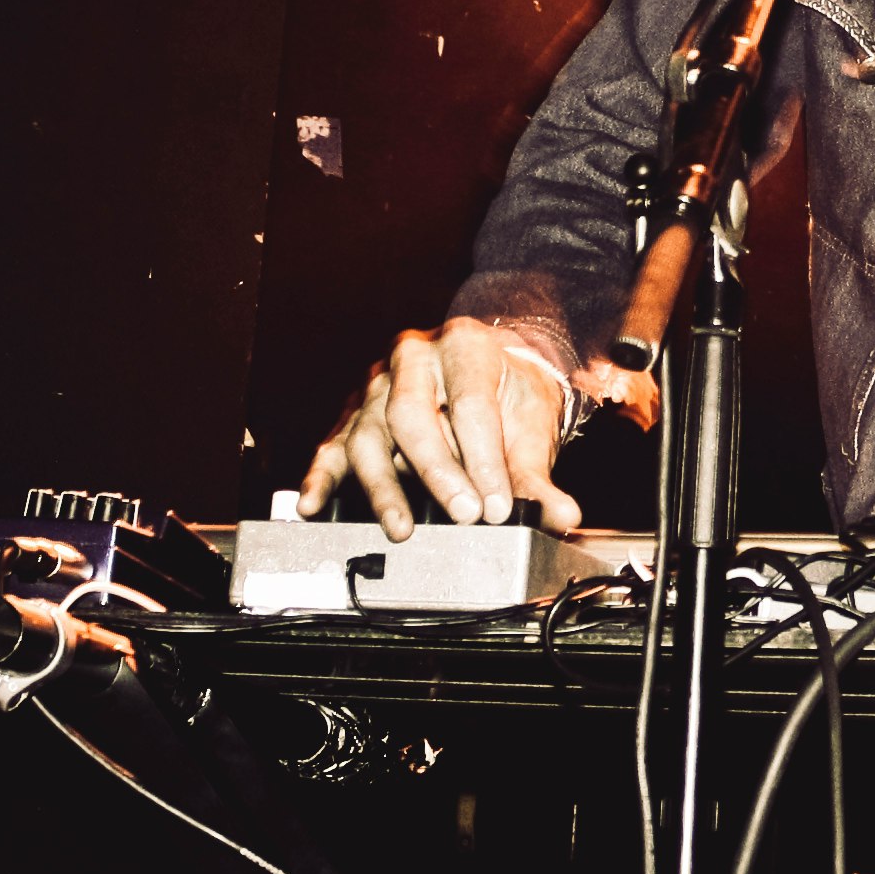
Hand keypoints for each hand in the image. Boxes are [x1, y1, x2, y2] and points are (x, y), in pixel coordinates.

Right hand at [299, 319, 584, 540]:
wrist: (490, 370)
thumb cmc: (507, 393)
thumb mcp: (531, 424)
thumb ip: (540, 476)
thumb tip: (561, 517)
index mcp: (465, 346)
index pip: (471, 405)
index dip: (484, 460)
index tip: (497, 506)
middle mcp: (413, 358)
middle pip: (413, 415)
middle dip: (438, 470)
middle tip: (463, 514)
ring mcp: (376, 386)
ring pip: (370, 434)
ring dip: (383, 486)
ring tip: (401, 528)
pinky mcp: (353, 416)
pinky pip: (333, 447)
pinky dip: (321, 478)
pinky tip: (313, 505)